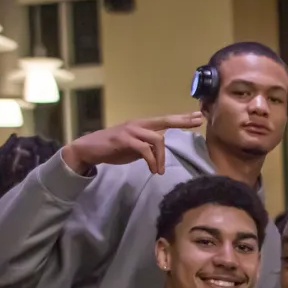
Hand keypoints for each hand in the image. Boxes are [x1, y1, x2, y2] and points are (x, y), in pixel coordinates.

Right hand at [63, 112, 204, 174]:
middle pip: (165, 121)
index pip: (165, 121)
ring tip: (158, 171)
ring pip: (157, 139)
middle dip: (182, 121)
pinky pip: (144, 149)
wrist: (89, 149)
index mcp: (142, 125)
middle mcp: (138, 124)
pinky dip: (151, 160)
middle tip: (198, 120)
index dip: (181, 119)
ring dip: (161, 158)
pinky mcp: (123, 139)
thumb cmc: (112, 149)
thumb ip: (147, 147)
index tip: (197, 117)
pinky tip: (153, 170)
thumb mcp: (134, 149)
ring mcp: (131, 130)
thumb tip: (159, 153)